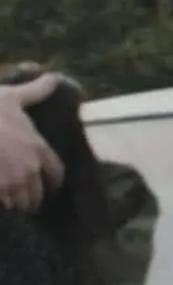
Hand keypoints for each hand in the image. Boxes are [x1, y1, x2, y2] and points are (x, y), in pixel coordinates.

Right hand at [0, 73, 61, 212]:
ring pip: (21, 204)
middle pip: (38, 194)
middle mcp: (30, 169)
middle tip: (26, 198)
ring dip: (17, 204)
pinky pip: (4, 206)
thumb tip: (53, 78)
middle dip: (32, 196)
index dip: (52, 181)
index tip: (49, 185)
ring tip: (10, 202)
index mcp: (39, 149)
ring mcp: (11, 183)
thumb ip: (35, 91)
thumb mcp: (12, 96)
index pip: (56, 174)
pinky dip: (3, 205)